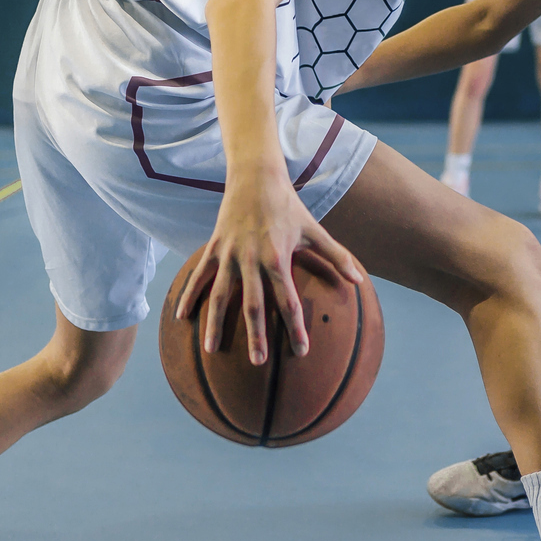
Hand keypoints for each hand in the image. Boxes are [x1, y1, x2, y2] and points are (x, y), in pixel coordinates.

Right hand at [173, 171, 363, 364]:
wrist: (256, 178)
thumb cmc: (289, 206)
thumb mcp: (315, 230)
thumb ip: (337, 256)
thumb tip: (359, 280)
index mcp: (278, 258)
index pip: (289, 301)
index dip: (296, 328)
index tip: (301, 352)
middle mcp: (251, 260)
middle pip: (253, 305)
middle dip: (256, 335)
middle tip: (257, 363)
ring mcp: (229, 255)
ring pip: (221, 296)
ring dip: (215, 324)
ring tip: (211, 351)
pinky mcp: (213, 248)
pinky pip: (200, 277)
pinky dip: (190, 296)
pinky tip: (182, 317)